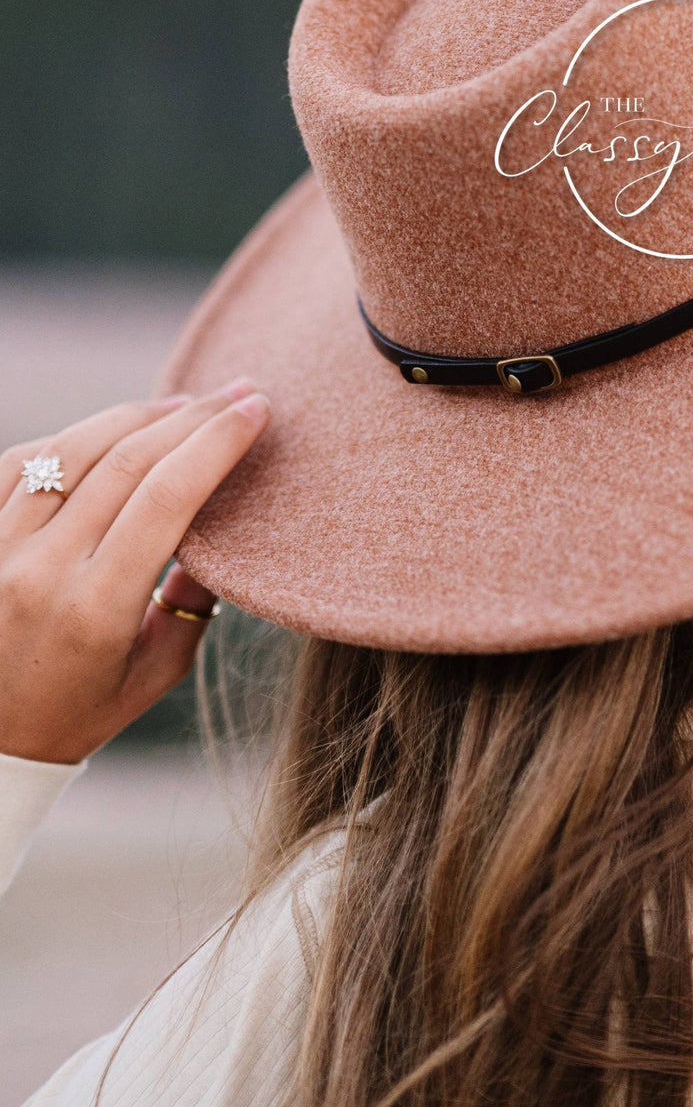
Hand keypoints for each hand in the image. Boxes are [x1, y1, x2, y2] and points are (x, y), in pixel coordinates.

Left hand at [0, 382, 268, 764]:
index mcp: (94, 609)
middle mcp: (39, 570)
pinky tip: (110, 431)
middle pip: (125, 461)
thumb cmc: (76, 713)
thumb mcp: (153, 673)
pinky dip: (73, 437)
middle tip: (235, 393)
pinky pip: (23, 461)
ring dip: (134, 415)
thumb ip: (193, 601)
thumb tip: (223, 529)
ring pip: (71, 449)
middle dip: (191, 416)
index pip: (167, 496)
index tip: (256, 412)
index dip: (216, 443)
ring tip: (180, 404)